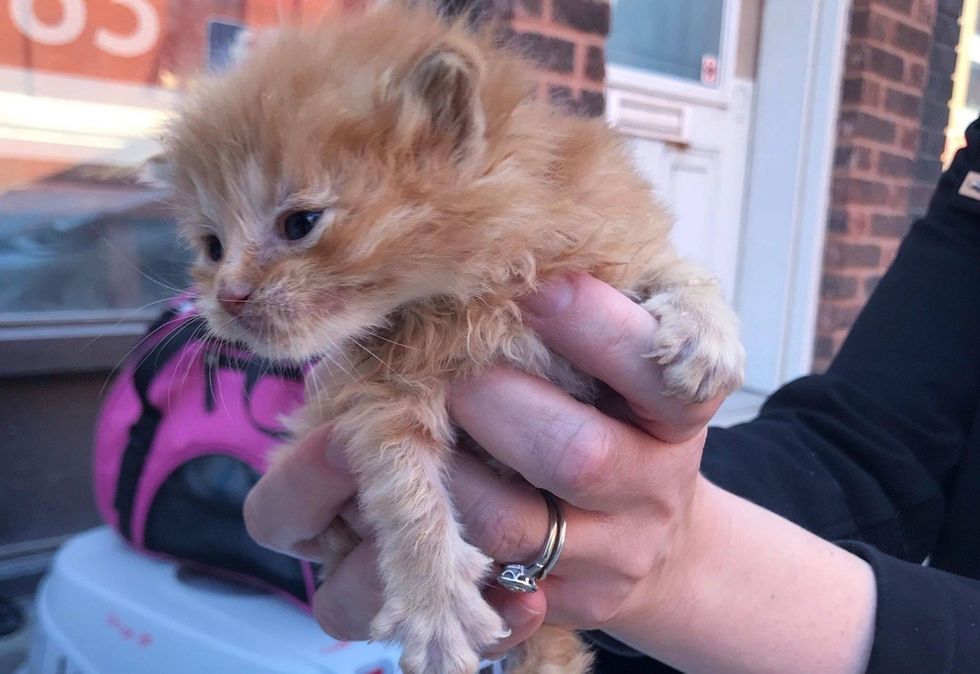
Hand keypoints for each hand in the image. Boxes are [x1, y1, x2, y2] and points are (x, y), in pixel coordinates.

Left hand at [243, 273, 725, 655]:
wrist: (655, 536)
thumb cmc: (628, 420)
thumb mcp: (640, 362)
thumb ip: (610, 312)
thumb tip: (531, 253)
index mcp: (677, 414)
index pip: (663, 370)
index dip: (597, 326)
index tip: (537, 286)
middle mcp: (652, 490)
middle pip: (579, 455)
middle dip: (496, 402)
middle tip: (447, 367)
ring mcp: (608, 557)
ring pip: (509, 524)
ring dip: (443, 471)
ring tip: (401, 434)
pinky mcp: (560, 607)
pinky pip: (488, 596)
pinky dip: (442, 554)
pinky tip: (408, 518)